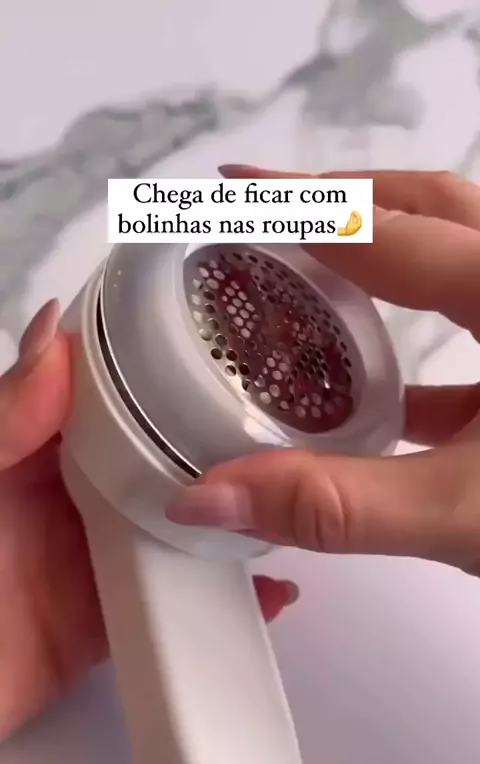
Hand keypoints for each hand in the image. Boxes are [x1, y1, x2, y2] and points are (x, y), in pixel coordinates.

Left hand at [0, 301, 297, 740]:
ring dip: (227, 526)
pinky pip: (172, 607)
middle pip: (156, 469)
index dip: (161, 378)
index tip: (225, 359)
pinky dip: (219, 604)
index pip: (110, 405)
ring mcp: (90, 564)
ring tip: (288, 510)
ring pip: (174, 535)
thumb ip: (9, 416)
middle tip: (281, 437)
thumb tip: (55, 332)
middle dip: (214, 453)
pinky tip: (267, 594)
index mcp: (37, 456)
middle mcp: (70, 505)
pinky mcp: (103, 624)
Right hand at [167, 166, 479, 576]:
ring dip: (383, 262)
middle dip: (344, 204)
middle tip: (269, 213)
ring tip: (310, 283)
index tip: (229, 189)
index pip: (386, 229)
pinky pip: (476, 333)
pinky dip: (421, 348)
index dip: (301, 206)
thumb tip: (206, 496)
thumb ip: (335, 503)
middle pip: (429, 213)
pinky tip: (381, 397)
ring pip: (453, 263)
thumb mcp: (457, 510)